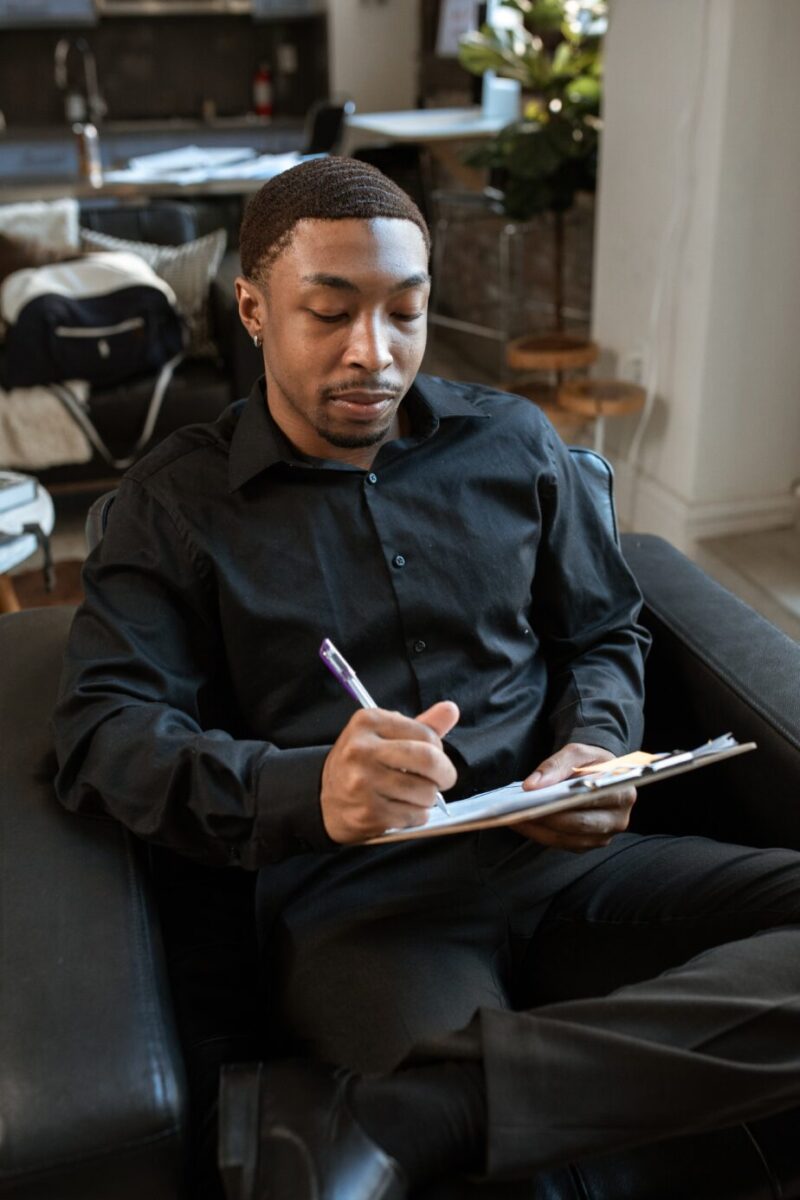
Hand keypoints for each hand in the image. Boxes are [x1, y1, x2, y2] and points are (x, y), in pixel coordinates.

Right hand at [320, 701, 458, 843]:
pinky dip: (417, 815)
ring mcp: (363, 783)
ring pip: (426, 792)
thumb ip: (421, 724)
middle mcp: (362, 750)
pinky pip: (414, 816)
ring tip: (413, 794)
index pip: (425, 734)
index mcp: (367, 722)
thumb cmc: (363, 763)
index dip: (439, 749)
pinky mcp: (368, 812)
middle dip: (445, 774)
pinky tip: (402, 808)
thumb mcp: (385, 734)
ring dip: (429, 798)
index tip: (434, 756)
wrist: (325, 799)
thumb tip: (451, 709)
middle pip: (429, 760)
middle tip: (443, 779)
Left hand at [512, 742, 636, 851]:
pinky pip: (561, 843)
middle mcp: (618, 820)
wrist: (600, 775)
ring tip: (512, 817)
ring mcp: (604, 836)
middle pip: (578, 824)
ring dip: (538, 829)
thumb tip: (531, 786)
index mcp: (622, 793)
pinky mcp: (587, 844)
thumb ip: (556, 765)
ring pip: (567, 838)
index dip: (563, 800)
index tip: (534, 796)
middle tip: (516, 810)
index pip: (592, 800)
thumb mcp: (577, 753)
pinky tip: (520, 823)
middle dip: (546, 817)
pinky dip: (539, 834)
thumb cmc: (591, 763)